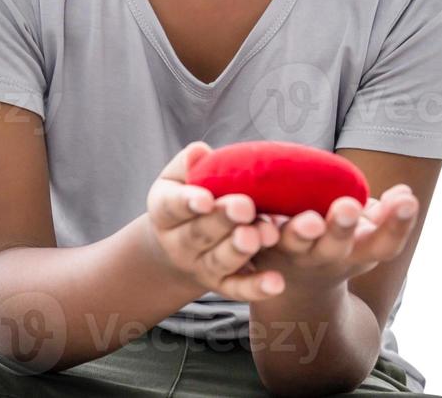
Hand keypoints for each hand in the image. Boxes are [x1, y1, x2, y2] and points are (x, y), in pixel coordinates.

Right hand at [143, 141, 285, 301]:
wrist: (181, 243)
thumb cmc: (189, 196)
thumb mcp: (180, 178)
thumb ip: (189, 165)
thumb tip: (199, 152)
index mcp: (165, 212)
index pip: (171, 206)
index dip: (187, 202)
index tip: (206, 199)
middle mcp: (179, 244)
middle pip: (199, 233)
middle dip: (223, 220)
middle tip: (245, 207)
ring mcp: (201, 267)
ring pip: (220, 261)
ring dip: (241, 250)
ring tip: (262, 236)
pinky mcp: (223, 284)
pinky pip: (239, 289)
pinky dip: (257, 287)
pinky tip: (276, 283)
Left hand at [252, 183, 419, 297]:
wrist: (296, 287)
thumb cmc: (340, 242)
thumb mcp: (367, 232)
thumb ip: (387, 215)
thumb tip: (405, 194)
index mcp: (360, 252)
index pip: (385, 244)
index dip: (398, 225)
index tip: (408, 200)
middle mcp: (327, 258)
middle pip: (337, 247)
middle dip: (342, 228)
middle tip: (349, 207)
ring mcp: (293, 254)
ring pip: (296, 244)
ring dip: (301, 232)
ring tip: (308, 221)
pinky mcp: (260, 247)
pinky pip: (257, 238)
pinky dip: (257, 231)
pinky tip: (258, 215)